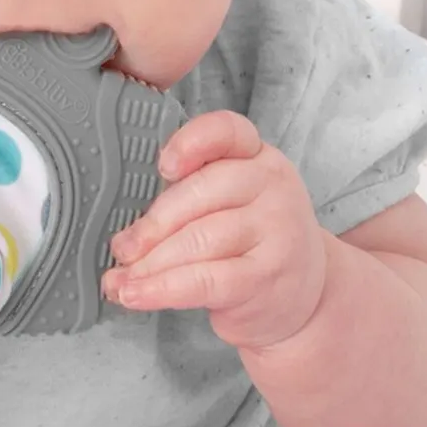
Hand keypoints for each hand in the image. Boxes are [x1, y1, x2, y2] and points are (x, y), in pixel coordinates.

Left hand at [100, 110, 327, 349]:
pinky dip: (163, 289)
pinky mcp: (266, 277)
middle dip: (151, 225)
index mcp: (258, 156)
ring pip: (197, 241)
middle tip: (122, 248)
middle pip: (199, 193)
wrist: (306, 295)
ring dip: (149, 264)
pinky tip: (137, 295)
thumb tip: (127, 226)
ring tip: (120, 280)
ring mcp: (276, 231)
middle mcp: (272, 186)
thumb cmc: (254, 241)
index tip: (162, 166)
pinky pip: (204, 281)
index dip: (190, 142)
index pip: (227, 131)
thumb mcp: (234, 201)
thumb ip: (190, 193)